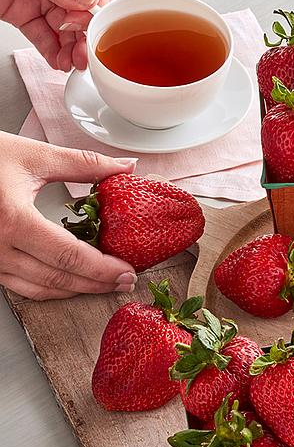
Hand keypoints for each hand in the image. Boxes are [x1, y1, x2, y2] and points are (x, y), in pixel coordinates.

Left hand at [0, 0, 110, 70]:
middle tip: (81, 54)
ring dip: (69, 49)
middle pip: (82, 14)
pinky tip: (57, 61)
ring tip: (69, 63)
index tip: (86, 24)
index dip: (95, 10)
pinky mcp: (25, 13)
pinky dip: (51, 51)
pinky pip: (43, 36)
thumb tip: (89, 1)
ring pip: (65, 30)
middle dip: (83, 37)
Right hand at [0, 132, 137, 299]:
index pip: (69, 256)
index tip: (127, 270)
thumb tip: (124, 167)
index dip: (103, 268)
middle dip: (98, 284)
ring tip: (106, 285)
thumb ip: (83, 164)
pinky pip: (22, 286)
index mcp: (13, 219)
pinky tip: (72, 282)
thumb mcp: (33, 156)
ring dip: (77, 290)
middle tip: (125, 282)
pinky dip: (52, 288)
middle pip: (59, 278)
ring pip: (40, 289)